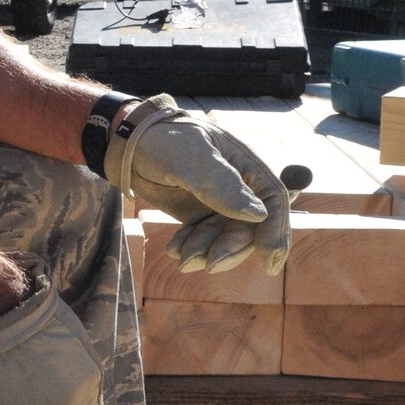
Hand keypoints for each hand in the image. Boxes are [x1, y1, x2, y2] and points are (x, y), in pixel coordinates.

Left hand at [105, 94, 290, 274]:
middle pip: (250, 227)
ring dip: (207, 252)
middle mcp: (238, 186)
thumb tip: (259, 214)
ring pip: (225, 238)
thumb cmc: (161, 140)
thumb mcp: (189, 157)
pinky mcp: (198, 214)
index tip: (270, 262)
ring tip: (182, 258)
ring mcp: (218, 202)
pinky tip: (174, 250)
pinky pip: (203, 240)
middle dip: (232, 249)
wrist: (127, 144)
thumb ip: (222, 184)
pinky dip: (191, 249)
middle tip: (209, 264)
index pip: (274, 200)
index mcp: (245, 164)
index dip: (277, 231)